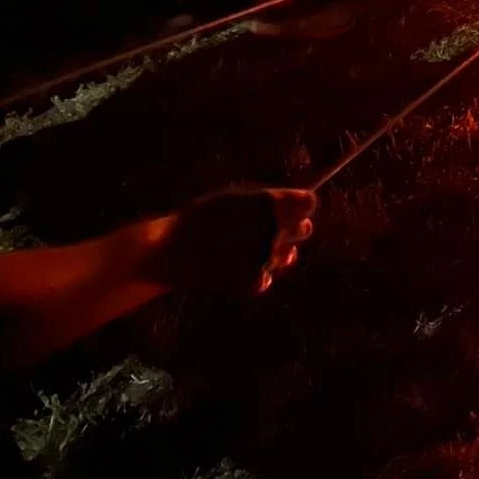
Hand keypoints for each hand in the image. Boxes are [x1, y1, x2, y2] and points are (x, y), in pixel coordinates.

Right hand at [152, 186, 315, 294]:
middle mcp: (270, 229)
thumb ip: (271, 199)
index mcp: (266, 203)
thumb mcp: (236, 197)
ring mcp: (264, 257)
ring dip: (277, 252)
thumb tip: (307, 204)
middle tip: (273, 230)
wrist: (169, 251)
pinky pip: (268, 276)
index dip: (303, 205)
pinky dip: (255, 273)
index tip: (297, 209)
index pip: (309, 203)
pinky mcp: (255, 281)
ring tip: (245, 248)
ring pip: (288, 255)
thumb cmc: (203, 218)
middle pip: (305, 229)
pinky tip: (233, 267)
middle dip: (295, 229)